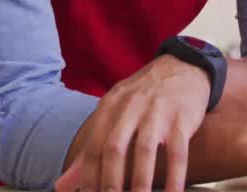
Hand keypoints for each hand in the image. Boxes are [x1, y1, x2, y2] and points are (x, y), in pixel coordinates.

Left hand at [61, 55, 208, 191]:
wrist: (184, 66)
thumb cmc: (145, 97)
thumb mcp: (114, 112)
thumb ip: (90, 150)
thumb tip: (62, 186)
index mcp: (110, 106)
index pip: (93, 147)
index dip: (89, 177)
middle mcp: (131, 106)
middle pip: (114, 148)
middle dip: (110, 182)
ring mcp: (157, 111)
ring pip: (145, 150)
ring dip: (140, 183)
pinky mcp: (182, 117)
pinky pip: (178, 152)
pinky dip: (175, 177)